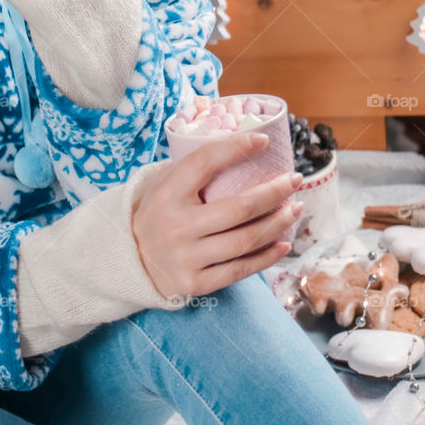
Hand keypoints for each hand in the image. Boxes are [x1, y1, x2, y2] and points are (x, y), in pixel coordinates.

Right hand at [131, 132, 303, 302]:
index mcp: (167, 194)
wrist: (129, 261)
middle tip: (295, 180)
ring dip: (278, 223)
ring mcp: (187, 257)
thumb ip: (193, 170)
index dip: (237, 148)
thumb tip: (241, 146)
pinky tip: (283, 243)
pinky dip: (266, 257)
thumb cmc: (157, 215)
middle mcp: (177, 226)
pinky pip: (240, 270)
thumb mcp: (162, 185)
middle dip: (275, 191)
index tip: (264, 141)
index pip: (205, 162)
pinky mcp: (195, 283)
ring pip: (246, 240)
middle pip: (240, 207)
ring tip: (295, 208)